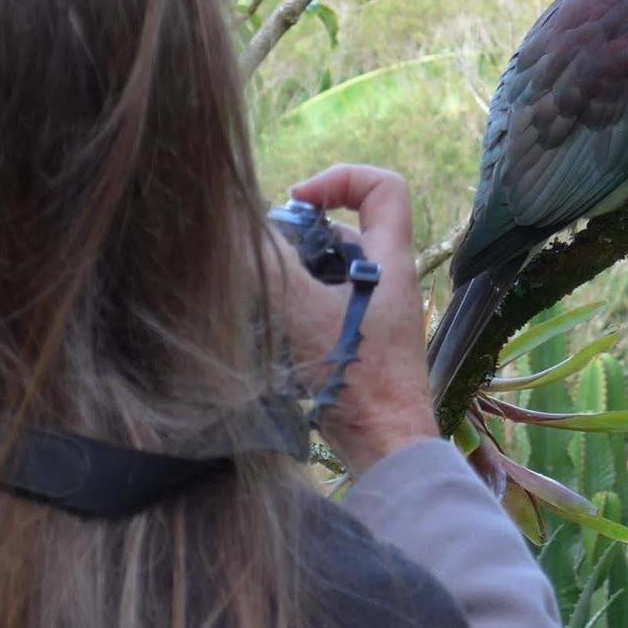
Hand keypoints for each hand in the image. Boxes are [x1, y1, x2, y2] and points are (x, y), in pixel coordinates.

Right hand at [271, 164, 438, 473]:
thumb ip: (271, 265)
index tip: (299, 202)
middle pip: (345, 231)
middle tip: (263, 258)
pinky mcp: (362, 345)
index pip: (384, 187)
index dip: (342, 178)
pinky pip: (325, 309)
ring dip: (292, 277)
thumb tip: (238, 228)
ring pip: (330, 273)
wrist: (387, 448)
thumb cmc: (358, 380)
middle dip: (299, 237)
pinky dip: (296, 310)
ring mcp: (376, 315)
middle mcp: (388, 282)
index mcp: (390, 261)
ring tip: (258, 296)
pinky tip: (267, 331)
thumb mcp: (304, 312)